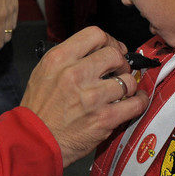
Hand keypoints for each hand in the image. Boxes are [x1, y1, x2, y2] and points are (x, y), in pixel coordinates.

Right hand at [20, 27, 148, 166]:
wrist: (34, 141)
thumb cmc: (38, 109)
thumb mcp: (43, 72)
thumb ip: (67, 58)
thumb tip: (94, 51)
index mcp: (59, 59)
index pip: (95, 34)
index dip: (109, 40)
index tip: (112, 49)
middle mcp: (75, 74)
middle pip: (114, 54)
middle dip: (121, 62)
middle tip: (119, 70)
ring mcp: (92, 97)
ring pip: (128, 79)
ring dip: (128, 84)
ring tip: (123, 90)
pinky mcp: (104, 118)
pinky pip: (135, 103)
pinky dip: (139, 100)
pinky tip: (135, 100)